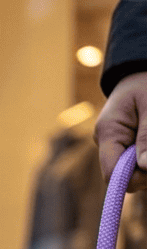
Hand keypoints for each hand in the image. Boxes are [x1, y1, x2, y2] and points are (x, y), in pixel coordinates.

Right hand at [94, 70, 146, 191]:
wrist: (139, 70)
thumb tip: (146, 166)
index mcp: (108, 132)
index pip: (112, 173)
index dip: (133, 178)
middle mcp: (105, 142)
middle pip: (123, 177)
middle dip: (145, 172)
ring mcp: (113, 145)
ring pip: (132, 172)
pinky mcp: (123, 145)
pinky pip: (136, 163)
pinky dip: (146, 160)